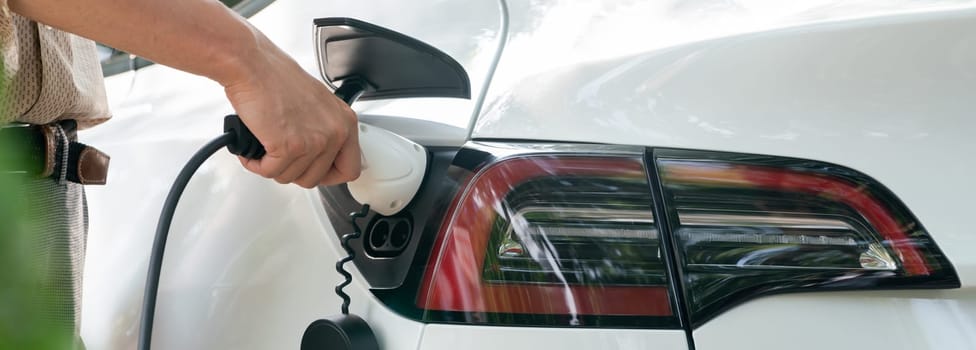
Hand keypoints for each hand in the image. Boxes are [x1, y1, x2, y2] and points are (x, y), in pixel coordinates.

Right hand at [221, 41, 360, 187]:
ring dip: (272, 167)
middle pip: (316, 178)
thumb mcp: (316, 104)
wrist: (252, 66)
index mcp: (345, 121)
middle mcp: (334, 132)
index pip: (350, 168)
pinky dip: (256, 164)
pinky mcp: (289, 147)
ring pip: (291, 177)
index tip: (313, 170)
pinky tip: (252, 150)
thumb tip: (319, 154)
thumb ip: (323, 129)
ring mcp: (314, 141)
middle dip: (293, 171)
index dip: (328, 175)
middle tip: (280, 157)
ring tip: (264, 148)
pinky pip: (270, 172)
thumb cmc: (276, 77)